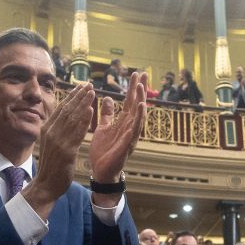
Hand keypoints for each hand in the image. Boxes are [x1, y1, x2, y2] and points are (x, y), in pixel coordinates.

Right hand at [22, 83, 94, 215]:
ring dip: (83, 103)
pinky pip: (77, 132)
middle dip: (79, 95)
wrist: (46, 184)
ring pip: (72, 118)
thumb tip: (61, 117)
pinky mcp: (66, 151)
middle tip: (89, 84)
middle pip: (67, 109)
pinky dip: (84, 120)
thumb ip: (55, 130)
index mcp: (47, 129)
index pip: (61, 108)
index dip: (72, 96)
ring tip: (92, 92)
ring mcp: (58, 141)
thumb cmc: (51, 165)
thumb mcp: (50, 143)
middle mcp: (51, 132)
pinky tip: (91, 110)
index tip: (81, 86)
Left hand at [89, 71, 148, 194]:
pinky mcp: (127, 145)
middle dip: (140, 90)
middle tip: (143, 73)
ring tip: (142, 88)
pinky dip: (138, 119)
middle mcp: (130, 128)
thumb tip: (109, 98)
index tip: (136, 74)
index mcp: (123, 122)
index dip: (133, 88)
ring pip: (138, 116)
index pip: (130, 102)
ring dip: (141, 101)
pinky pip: (134, 130)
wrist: (101, 171)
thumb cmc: (104, 151)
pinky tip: (141, 108)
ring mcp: (130, 136)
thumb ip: (107, 114)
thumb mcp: (103, 127)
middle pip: (137, 105)